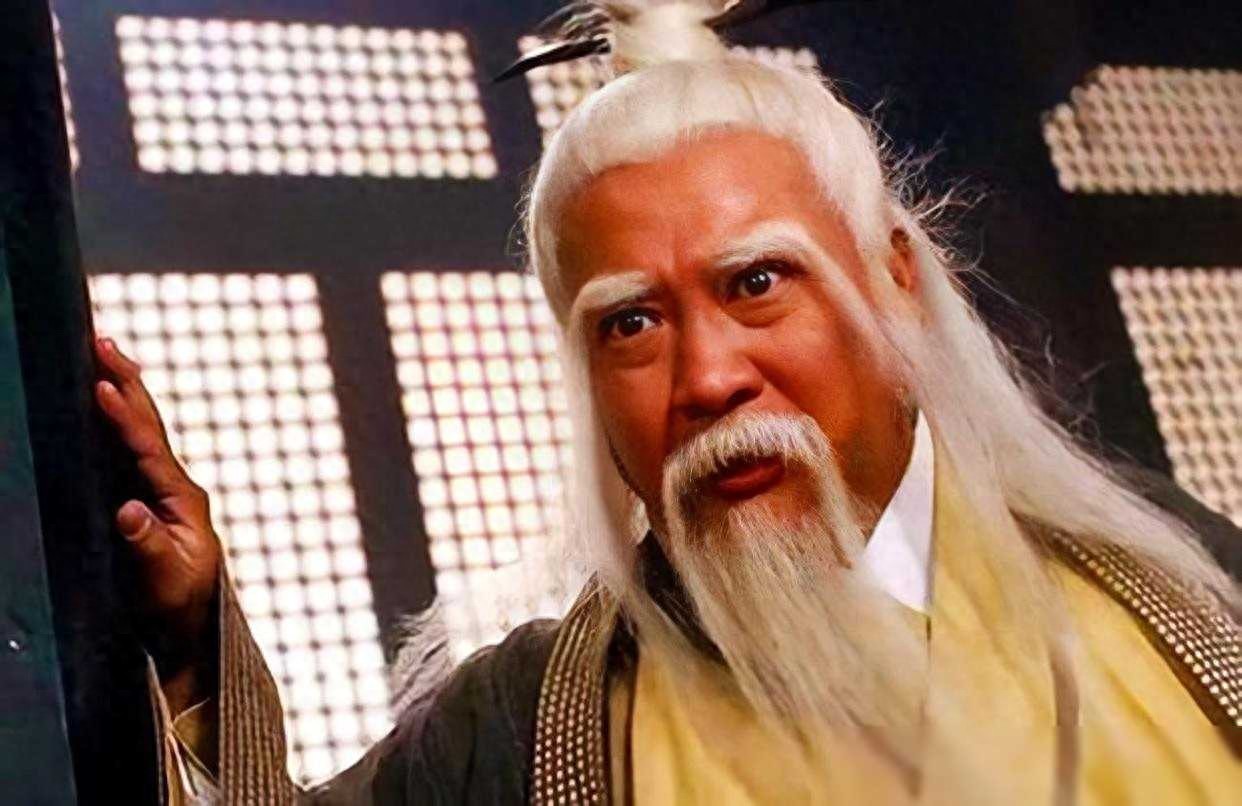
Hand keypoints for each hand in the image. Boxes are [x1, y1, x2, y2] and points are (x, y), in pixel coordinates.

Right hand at [94, 337, 221, 712]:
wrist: (189, 628)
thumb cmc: (177, 606)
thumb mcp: (163, 581)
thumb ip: (147, 546)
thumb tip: (128, 510)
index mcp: (183, 499)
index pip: (149, 448)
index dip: (125, 416)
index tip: (104, 385)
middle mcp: (176, 486)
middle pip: (149, 425)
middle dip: (127, 382)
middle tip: (103, 341)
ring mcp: (165, 490)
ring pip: (143, 430)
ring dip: (125, 391)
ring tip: (105, 354)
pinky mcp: (151, 498)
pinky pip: (134, 448)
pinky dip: (120, 419)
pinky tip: (107, 400)